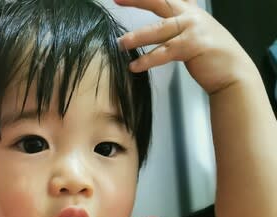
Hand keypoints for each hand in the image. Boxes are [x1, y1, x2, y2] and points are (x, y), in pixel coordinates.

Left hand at [113, 0, 254, 94]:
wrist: (233, 71)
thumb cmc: (212, 58)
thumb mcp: (195, 35)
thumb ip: (178, 28)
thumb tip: (159, 32)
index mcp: (190, 11)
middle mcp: (191, 15)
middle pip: (159, 1)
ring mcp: (192, 29)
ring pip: (158, 30)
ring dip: (137, 37)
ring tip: (120, 44)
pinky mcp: (192, 46)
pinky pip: (164, 52)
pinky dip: (147, 60)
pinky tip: (134, 66)